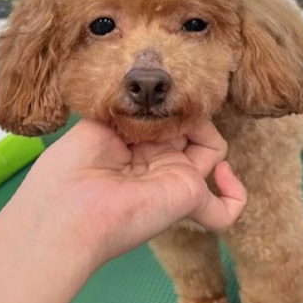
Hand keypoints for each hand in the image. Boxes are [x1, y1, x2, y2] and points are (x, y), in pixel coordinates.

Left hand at [9, 118, 246, 267]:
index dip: (170, 102)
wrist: (67, 211)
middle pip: (190, 130)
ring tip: (188, 126)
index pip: (165, 119)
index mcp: (132, 144)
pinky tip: (225, 177)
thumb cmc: (71, 167)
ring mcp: (174, 182)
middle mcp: (156, 162)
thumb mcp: (97, 124)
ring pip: (211, 153)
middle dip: (188, 110)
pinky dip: (235, 196)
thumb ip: (130, 110)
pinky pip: (224, 210)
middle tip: (172, 104)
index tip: (163, 91)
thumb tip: (154, 99)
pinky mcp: (189, 199)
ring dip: (208, 133)